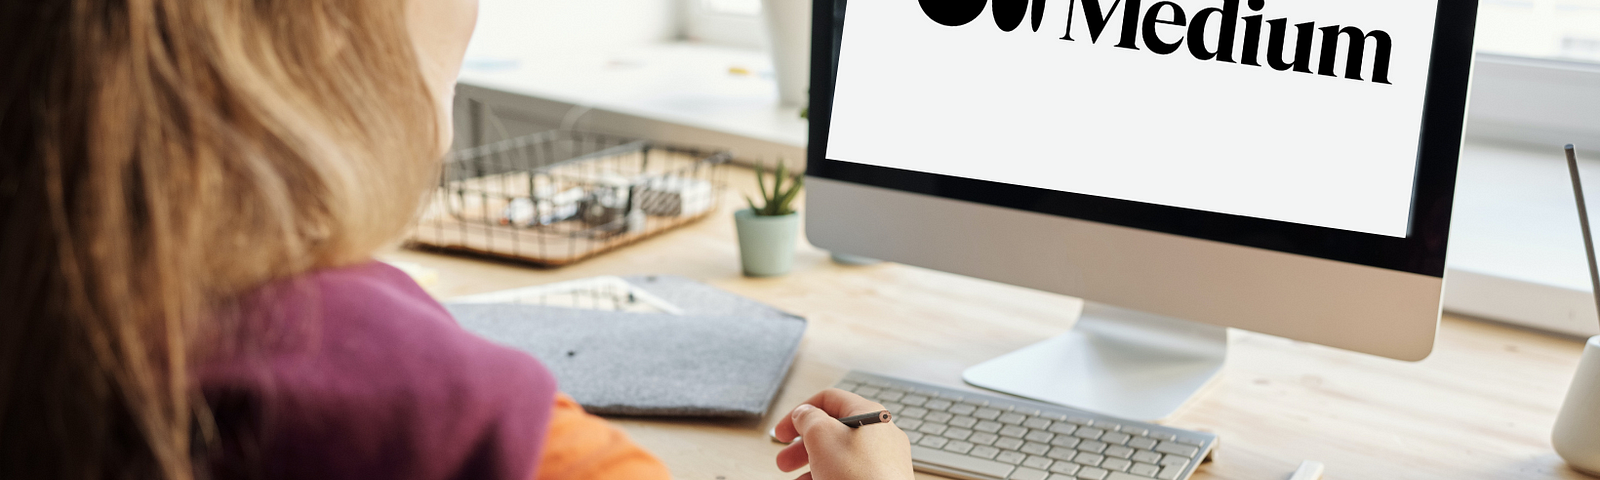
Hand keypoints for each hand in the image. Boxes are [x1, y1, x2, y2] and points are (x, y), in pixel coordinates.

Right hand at [773, 388, 914, 479]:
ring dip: (812, 466)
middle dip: (802, 446)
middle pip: (833, 432)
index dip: (800, 412)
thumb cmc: (860, 475)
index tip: (783, 432)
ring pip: (839, 457)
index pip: (829, 400)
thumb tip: (805, 413)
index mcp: (869, 414)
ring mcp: (883, 460)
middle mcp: (880, 435)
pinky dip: (829, 477)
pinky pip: (850, 474)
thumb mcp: (822, 436)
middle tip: (784, 461)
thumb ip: (808, 418)